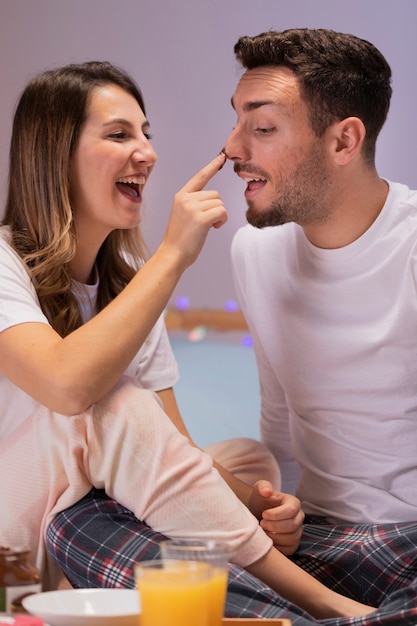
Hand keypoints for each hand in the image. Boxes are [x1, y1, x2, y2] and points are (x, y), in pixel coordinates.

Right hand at [162, 152, 226, 268]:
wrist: (172, 255)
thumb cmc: (180, 239)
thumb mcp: (184, 215)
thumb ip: (194, 204)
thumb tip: (213, 201)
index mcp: (181, 196)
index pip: (200, 177)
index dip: (212, 166)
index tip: (222, 157)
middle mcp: (185, 198)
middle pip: (215, 194)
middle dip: (216, 208)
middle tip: (207, 222)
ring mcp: (192, 208)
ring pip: (220, 203)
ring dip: (219, 216)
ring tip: (207, 226)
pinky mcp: (200, 218)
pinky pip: (222, 212)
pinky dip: (222, 220)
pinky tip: (213, 228)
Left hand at [248, 480, 304, 555]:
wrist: (257, 514)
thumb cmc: (260, 501)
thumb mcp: (259, 489)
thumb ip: (262, 486)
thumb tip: (267, 491)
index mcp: (293, 503)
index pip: (291, 510)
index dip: (277, 514)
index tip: (263, 514)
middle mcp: (299, 517)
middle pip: (292, 526)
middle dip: (274, 526)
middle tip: (262, 524)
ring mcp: (297, 532)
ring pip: (291, 539)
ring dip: (275, 537)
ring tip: (263, 532)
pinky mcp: (293, 544)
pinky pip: (289, 550)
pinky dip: (278, 547)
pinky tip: (267, 541)